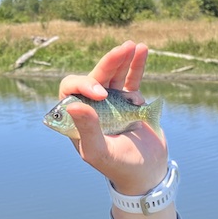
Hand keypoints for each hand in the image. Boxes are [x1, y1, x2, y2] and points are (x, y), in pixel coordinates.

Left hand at [57, 40, 168, 197]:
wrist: (146, 172)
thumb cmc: (118, 166)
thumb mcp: (99, 152)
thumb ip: (86, 130)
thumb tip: (74, 104)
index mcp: (76, 118)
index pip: (71, 90)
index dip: (83, 85)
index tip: (101, 94)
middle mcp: (91, 106)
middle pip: (94, 77)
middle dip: (108, 63)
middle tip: (122, 50)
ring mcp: (111, 102)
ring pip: (113, 74)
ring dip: (122, 59)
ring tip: (132, 46)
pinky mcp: (130, 101)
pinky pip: (131, 79)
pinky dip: (136, 65)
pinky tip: (141, 50)